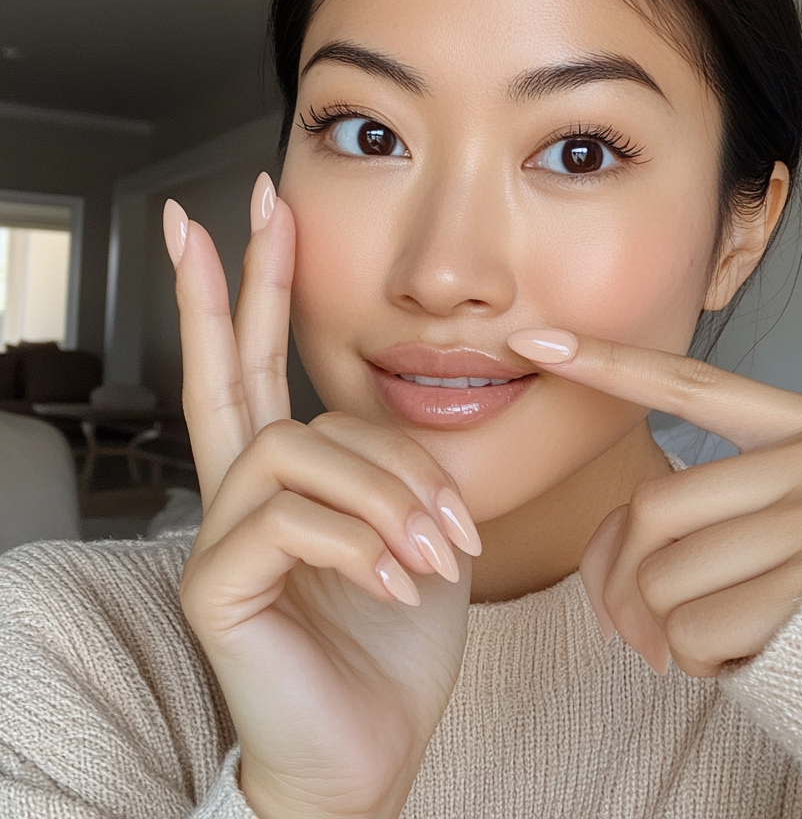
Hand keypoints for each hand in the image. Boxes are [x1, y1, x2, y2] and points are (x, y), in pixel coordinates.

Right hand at [164, 174, 479, 818]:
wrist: (372, 746)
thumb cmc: (394, 637)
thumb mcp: (417, 530)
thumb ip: (400, 465)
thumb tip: (410, 404)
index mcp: (293, 477)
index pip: (262, 364)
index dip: (256, 288)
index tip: (261, 214)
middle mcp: (243, 493)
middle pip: (224, 368)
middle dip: (232, 282)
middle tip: (240, 208)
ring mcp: (221, 536)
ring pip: (295, 449)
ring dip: (386, 491)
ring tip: (435, 552)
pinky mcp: (215, 584)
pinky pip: (293, 521)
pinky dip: (365, 545)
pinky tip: (399, 584)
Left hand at [506, 329, 801, 677]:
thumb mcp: (791, 509)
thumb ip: (701, 502)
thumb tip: (606, 549)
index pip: (694, 384)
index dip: (609, 363)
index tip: (537, 339)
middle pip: (654, 506)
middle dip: (623, 574)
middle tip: (629, 615)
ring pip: (662, 574)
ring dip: (661, 623)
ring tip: (709, 632)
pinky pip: (691, 632)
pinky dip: (694, 659)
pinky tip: (740, 655)